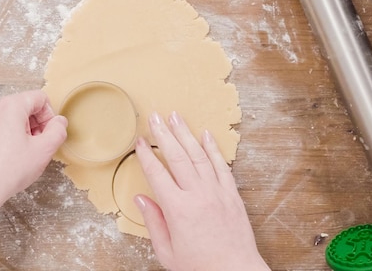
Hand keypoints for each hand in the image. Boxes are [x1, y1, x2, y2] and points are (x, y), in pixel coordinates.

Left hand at [0, 90, 66, 267]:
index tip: (47, 135)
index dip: (49, 116)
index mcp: (12, 106)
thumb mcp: (44, 151)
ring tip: (17, 152)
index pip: (39, 98)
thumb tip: (59, 122)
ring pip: (4, 115)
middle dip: (33, 123)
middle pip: (21, 105)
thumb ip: (58, 131)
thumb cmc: (8, 171)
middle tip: (35, 146)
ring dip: (16, 128)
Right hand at [134, 112, 269, 270]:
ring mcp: (217, 192)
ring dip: (186, 134)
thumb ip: (153, 222)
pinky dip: (213, 149)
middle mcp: (198, 195)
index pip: (157, 174)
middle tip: (155, 116)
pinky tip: (205, 135)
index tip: (139, 142)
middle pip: (177, 156)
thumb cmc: (200, 267)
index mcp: (177, 209)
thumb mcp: (167, 251)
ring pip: (199, 155)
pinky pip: (221, 166)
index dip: (146, 155)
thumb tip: (141, 199)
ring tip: (176, 117)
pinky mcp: (232, 195)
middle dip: (164, 134)